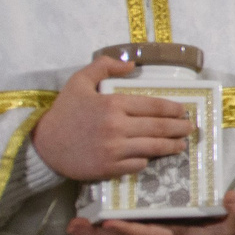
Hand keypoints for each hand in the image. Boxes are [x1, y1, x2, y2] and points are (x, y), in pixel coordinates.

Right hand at [32, 56, 193, 181]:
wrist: (43, 145)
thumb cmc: (63, 112)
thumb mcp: (79, 81)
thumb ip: (104, 66)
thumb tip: (132, 65)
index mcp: (112, 104)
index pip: (153, 106)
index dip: (173, 109)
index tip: (183, 110)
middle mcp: (117, 127)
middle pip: (159, 128)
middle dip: (180, 128)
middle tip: (190, 128)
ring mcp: (114, 150)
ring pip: (153, 148)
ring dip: (171, 146)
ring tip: (181, 145)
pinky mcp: (109, 168)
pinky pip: (138, 164)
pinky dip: (147, 160)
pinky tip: (153, 157)